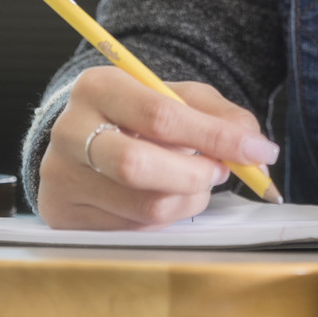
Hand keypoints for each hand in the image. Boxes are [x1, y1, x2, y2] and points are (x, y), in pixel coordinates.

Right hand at [38, 67, 278, 229]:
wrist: (83, 137)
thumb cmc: (138, 114)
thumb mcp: (179, 98)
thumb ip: (221, 116)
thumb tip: (257, 150)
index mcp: (99, 86)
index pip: (161, 116)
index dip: (214, 137)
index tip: (256, 151)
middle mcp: (69, 131)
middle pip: (139, 166)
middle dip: (196, 175)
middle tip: (221, 171)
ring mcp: (61, 177)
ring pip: (143, 206)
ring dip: (188, 199)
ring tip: (195, 181)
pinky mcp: (62, 215)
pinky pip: (132, 230)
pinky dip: (165, 217)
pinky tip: (164, 195)